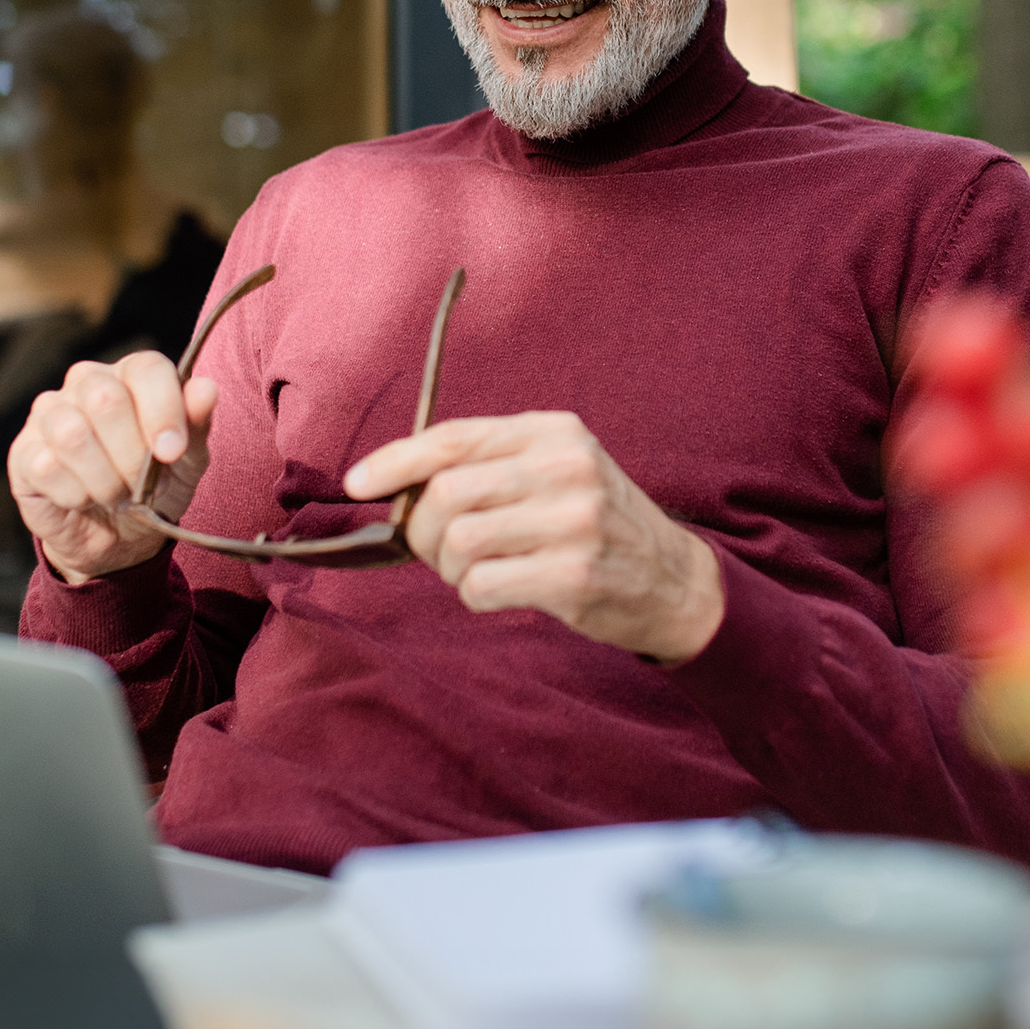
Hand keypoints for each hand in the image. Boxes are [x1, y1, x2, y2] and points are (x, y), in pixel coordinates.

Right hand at [8, 352, 218, 582]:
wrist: (120, 539)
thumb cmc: (155, 489)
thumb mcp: (188, 462)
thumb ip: (197, 423)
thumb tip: (206, 389)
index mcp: (131, 376)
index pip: (146, 369)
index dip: (163, 411)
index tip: (172, 452)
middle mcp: (86, 383)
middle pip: (105, 399)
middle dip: (132, 456)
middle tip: (141, 485)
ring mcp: (49, 414)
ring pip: (72, 434)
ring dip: (103, 480)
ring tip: (114, 494)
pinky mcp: (23, 451)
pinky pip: (46, 466)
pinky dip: (75, 495)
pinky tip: (84, 500)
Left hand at [344, 412, 723, 662]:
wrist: (671, 579)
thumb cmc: (593, 524)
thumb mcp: (555, 470)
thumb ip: (487, 467)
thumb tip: (394, 487)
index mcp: (553, 432)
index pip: (453, 438)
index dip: (395, 462)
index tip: (358, 485)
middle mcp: (566, 468)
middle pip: (446, 494)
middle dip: (425, 532)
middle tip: (441, 551)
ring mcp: (574, 522)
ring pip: (459, 542)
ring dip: (450, 568)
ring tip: (476, 571)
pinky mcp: (575, 576)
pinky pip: (482, 586)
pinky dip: (475, 596)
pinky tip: (502, 592)